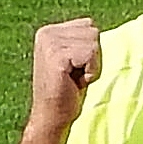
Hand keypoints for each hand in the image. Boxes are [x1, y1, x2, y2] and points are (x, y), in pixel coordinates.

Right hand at [30, 19, 100, 134]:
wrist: (50, 118)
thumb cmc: (66, 93)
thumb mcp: (73, 61)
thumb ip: (80, 41)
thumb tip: (96, 27)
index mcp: (48, 31)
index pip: (89, 25)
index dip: (90, 51)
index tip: (74, 69)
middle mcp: (46, 33)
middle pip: (92, 31)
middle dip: (92, 58)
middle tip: (74, 76)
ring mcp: (50, 43)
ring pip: (93, 43)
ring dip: (91, 66)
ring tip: (74, 80)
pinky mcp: (57, 56)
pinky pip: (91, 54)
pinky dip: (91, 72)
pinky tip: (75, 84)